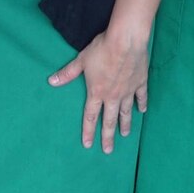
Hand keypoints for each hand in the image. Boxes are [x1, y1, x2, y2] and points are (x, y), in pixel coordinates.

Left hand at [48, 24, 150, 153]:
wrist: (126, 41)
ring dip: (125, 124)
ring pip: (126, 111)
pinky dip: (141, 104)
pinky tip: (142, 111)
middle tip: (108, 150)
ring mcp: (128, 91)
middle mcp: (113, 96)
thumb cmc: (101, 50)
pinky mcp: (140, 82)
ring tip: (125, 135)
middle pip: (110, 120)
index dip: (89, 131)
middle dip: (108, 136)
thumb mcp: (81, 61)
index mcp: (97, 92)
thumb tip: (51, 81)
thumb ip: (68, 73)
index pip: (91, 116)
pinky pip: (141, 96)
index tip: (88, 145)